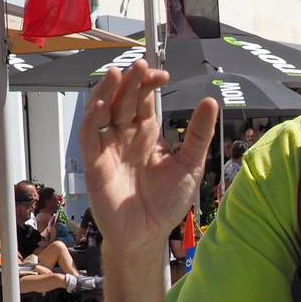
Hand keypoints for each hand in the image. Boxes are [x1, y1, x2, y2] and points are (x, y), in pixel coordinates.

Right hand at [79, 61, 217, 253]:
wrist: (147, 235)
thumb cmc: (165, 203)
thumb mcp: (189, 164)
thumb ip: (198, 134)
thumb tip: (210, 101)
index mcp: (146, 134)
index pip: (143, 100)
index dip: (149, 84)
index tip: (163, 76)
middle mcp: (125, 136)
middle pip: (122, 100)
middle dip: (130, 82)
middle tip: (141, 66)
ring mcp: (107, 147)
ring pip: (101, 111)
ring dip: (107, 91)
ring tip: (117, 73)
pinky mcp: (94, 162)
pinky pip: (89, 135)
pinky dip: (93, 117)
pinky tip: (101, 103)